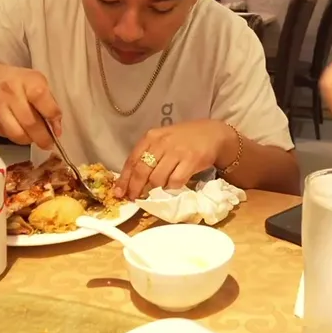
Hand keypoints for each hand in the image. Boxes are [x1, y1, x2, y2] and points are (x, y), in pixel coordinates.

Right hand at [0, 61, 62, 150]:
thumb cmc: (14, 81)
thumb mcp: (33, 82)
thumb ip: (46, 102)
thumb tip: (55, 127)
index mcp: (28, 80)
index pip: (44, 101)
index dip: (53, 119)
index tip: (57, 130)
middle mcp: (11, 91)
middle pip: (30, 122)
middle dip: (43, 138)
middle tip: (48, 144)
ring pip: (16, 133)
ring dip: (28, 140)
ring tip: (32, 138)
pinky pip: (4, 134)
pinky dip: (14, 136)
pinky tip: (16, 130)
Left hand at [113, 120, 231, 199]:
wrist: (212, 134)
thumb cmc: (184, 139)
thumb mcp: (162, 140)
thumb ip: (148, 155)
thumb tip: (130, 180)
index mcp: (151, 137)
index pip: (132, 160)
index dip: (124, 179)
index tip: (119, 193)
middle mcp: (162, 143)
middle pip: (142, 171)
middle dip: (135, 188)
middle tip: (135, 198)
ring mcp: (177, 152)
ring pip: (157, 179)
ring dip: (155, 189)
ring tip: (158, 189)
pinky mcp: (191, 161)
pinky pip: (175, 181)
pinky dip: (171, 187)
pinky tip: (173, 185)